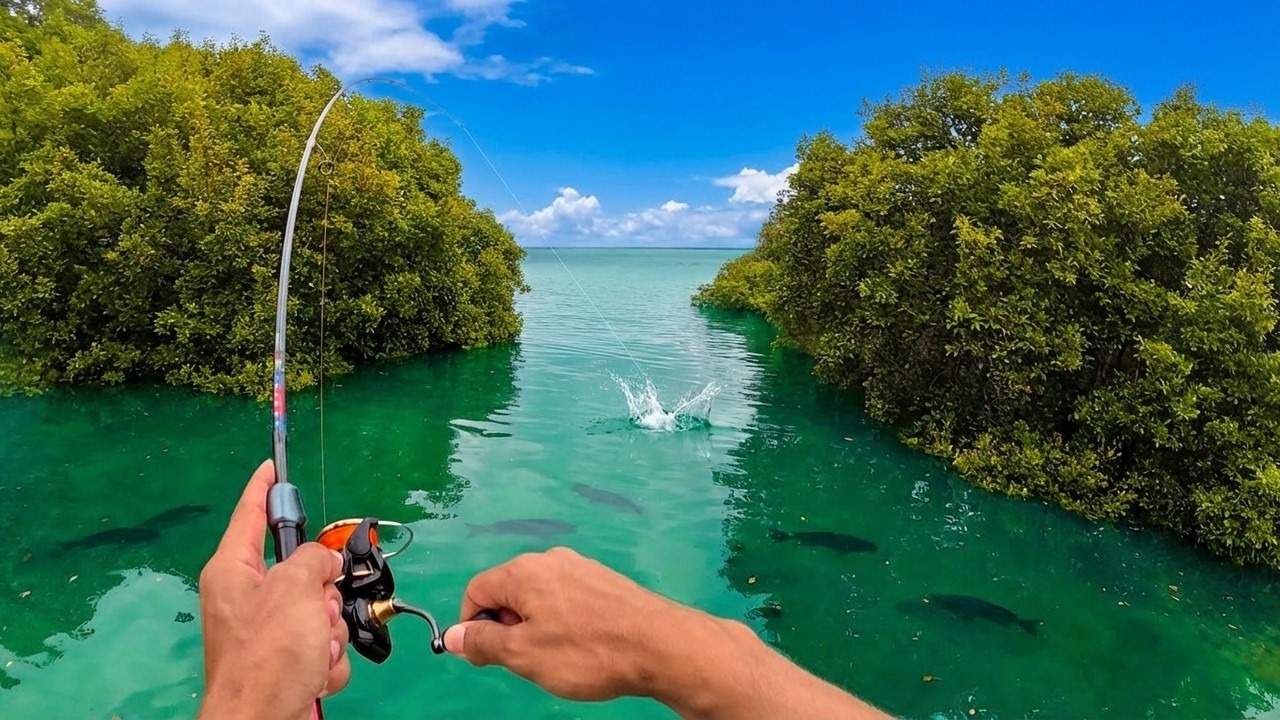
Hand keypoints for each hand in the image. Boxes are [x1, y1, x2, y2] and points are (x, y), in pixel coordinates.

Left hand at [197, 460, 350, 719]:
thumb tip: (323, 565)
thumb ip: (314, 560)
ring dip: (329, 631)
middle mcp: (247, 598)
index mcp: (234, 570)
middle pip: (302, 570)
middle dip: (324, 592)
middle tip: (319, 607)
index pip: (251, 514)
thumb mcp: (296, 588)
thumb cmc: (268, 652)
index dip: (265, 487)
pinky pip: (322, 645)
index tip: (271, 464)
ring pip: (320, 611)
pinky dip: (326, 660)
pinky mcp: (286, 663)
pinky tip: (314, 673)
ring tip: (315, 650)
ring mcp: (268, 633)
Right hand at [443, 547, 889, 719]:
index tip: (486, 657)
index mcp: (524, 571)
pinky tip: (583, 646)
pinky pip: (567, 598)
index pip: (477, 590)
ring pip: (539, 596)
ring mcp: (581, 567)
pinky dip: (563, 621)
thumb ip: (484, 643)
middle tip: (525, 661)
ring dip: (536, 626)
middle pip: (508, 591)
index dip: (472, 626)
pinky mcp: (605, 581)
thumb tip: (453, 635)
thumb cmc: (588, 652)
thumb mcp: (524, 656)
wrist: (661, 645)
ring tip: (558, 657)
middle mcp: (551, 559)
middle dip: (507, 626)